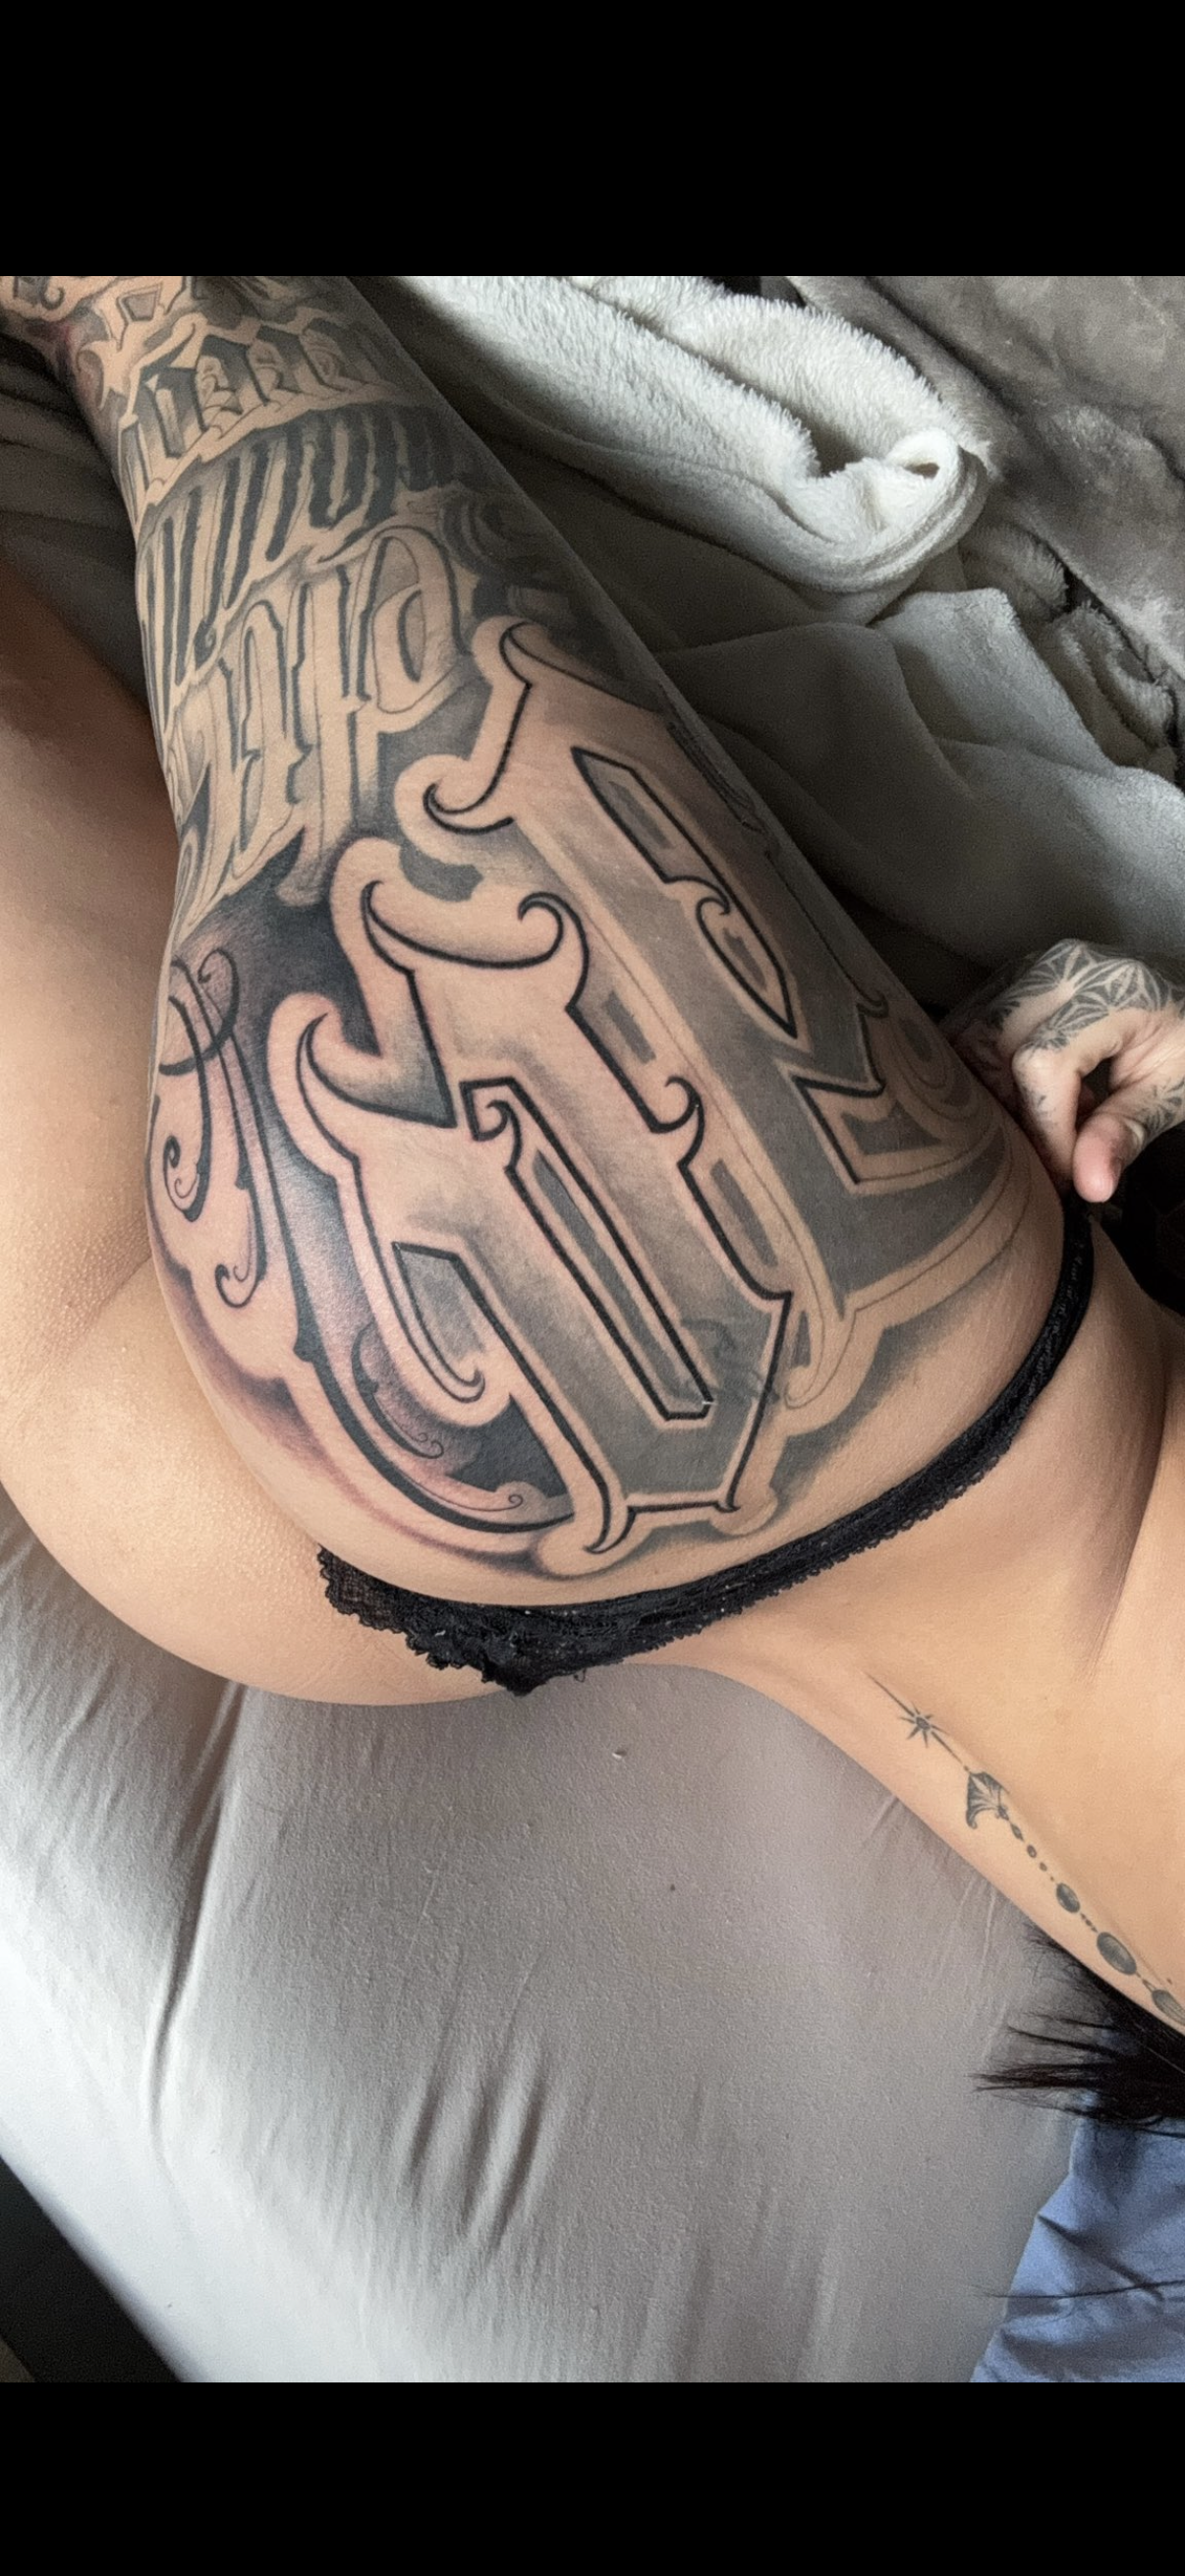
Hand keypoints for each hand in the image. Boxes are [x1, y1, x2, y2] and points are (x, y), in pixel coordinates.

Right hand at [941, 939, 1184, 1201]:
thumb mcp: (1172, 1092)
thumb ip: (1125, 1133)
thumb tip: (1088, 1187)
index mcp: (1112, 990)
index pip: (1044, 1064)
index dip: (1045, 1130)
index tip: (1065, 1173)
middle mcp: (1064, 967)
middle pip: (990, 1045)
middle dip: (1009, 1112)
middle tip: (1049, 1147)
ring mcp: (1035, 966)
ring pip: (969, 1036)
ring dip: (993, 1091)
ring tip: (1045, 1114)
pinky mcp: (1016, 977)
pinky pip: (974, 1025)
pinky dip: (988, 1070)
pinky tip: (1030, 1091)